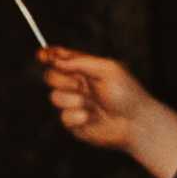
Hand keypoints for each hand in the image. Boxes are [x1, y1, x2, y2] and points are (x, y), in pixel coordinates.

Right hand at [37, 43, 176, 177]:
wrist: (135, 123)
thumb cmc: (126, 94)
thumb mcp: (107, 69)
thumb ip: (81, 62)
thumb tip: (57, 59)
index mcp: (85, 69)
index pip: (61, 59)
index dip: (49, 55)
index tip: (41, 54)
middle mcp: (77, 85)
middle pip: (51, 76)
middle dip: (61, 80)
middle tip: (79, 85)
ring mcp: (73, 104)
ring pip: (55, 97)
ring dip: (73, 100)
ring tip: (91, 104)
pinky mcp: (73, 122)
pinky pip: (63, 117)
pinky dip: (77, 116)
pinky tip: (91, 118)